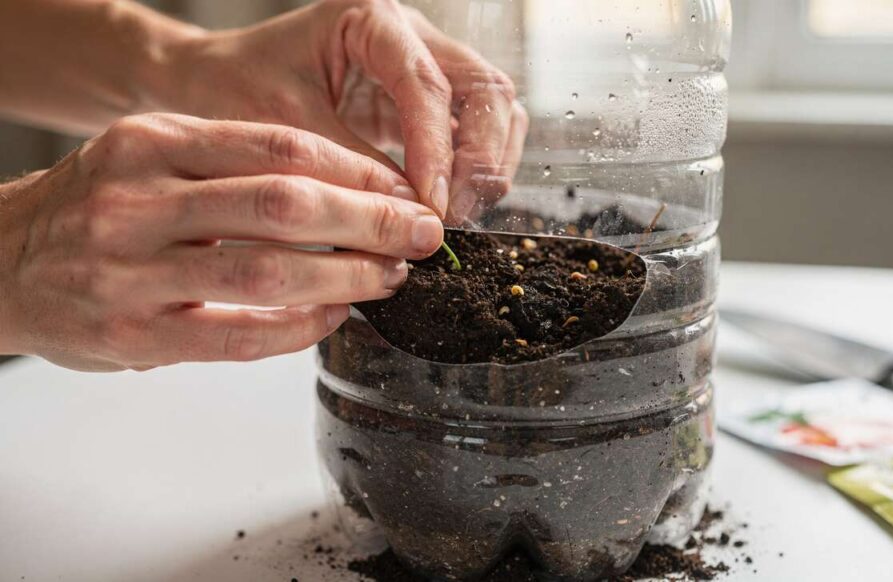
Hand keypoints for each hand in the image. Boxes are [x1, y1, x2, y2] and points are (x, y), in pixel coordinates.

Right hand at [0, 113, 442, 370]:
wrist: (4, 261)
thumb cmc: (101, 207)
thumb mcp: (156, 157)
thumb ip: (238, 165)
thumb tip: (353, 190)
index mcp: (153, 141)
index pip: (281, 147)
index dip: (358, 171)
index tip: (405, 190)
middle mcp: (139, 199)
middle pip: (285, 205)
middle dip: (370, 222)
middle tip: (421, 235)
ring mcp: (132, 270)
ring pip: (268, 272)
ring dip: (347, 278)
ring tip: (389, 277)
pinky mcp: (135, 335)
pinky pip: (241, 336)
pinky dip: (301, 328)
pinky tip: (334, 318)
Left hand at [160, 0, 527, 222]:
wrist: (215, 83)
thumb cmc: (237, 90)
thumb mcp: (287, 130)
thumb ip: (352, 168)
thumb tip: (412, 217)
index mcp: (371, 20)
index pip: (427, 83)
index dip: (438, 149)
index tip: (432, 205)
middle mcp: (411, 36)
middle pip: (486, 88)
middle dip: (481, 157)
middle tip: (453, 215)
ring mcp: (427, 66)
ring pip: (495, 109)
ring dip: (489, 165)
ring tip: (454, 216)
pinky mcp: (427, 103)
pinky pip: (475, 132)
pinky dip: (475, 170)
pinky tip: (450, 206)